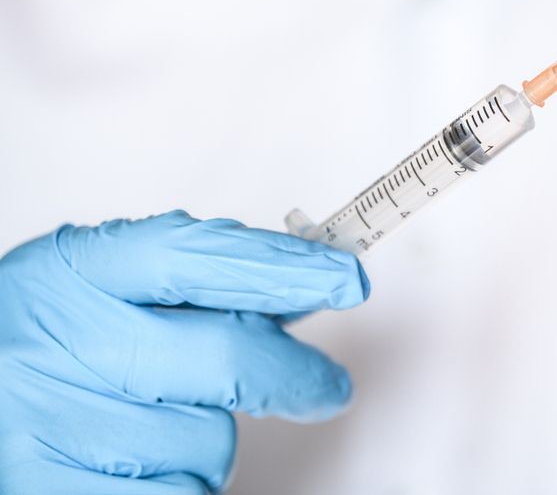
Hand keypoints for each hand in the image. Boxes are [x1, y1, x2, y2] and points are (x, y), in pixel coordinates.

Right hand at [0, 210, 367, 492]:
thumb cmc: (40, 349)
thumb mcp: (97, 293)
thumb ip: (185, 289)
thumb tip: (291, 295)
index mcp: (73, 272)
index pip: (196, 255)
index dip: (282, 268)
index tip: (345, 280)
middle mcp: (58, 342)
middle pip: (227, 356)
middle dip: (295, 376)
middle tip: (327, 387)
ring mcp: (50, 423)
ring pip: (208, 441)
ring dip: (213, 442)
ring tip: (161, 429)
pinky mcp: (48, 492)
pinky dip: (188, 489)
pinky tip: (151, 470)